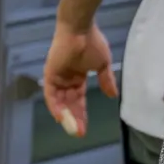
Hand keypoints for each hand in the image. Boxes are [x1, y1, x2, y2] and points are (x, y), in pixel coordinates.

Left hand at [42, 23, 117, 138]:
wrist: (80, 29)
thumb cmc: (92, 42)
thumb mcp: (103, 64)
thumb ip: (106, 80)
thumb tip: (113, 95)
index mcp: (77, 76)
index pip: (78, 99)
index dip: (82, 114)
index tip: (86, 129)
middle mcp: (66, 79)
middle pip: (69, 104)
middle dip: (75, 119)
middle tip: (80, 134)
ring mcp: (57, 77)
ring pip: (60, 102)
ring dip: (66, 116)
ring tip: (73, 129)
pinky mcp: (50, 75)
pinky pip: (50, 95)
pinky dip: (55, 106)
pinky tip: (61, 118)